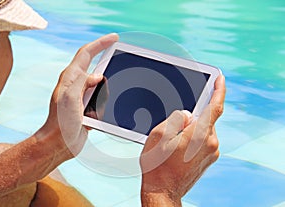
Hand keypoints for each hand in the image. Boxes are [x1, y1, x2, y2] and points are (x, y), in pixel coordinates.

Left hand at [36, 33, 118, 158]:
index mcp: (71, 78)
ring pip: (99, 80)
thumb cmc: (61, 123)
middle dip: (106, 55)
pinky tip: (116, 95)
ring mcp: (82, 95)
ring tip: (122, 73)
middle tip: (120, 52)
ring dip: (110, 76)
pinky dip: (109, 92)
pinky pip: (101, 94)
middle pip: (93, 63)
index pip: (86, 53)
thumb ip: (83, 83)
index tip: (114, 38)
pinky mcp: (87, 106)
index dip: (100, 43)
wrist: (59, 143)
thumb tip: (98, 76)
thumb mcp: (71, 98)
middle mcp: (76, 84)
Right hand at [140, 75, 225, 205]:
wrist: (163, 190)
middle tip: (174, 126)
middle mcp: (210, 143)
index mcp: (199, 135)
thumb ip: (176, 118)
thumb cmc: (157, 165)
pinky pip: (204, 139)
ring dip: (191, 128)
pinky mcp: (209, 158)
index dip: (219, 90)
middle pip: (205, 118)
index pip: (215, 107)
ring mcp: (211, 152)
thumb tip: (187, 114)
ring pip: (204, 129)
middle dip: (191, 116)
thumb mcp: (159, 135)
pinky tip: (178, 147)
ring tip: (173, 141)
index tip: (220, 78)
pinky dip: (193, 137)